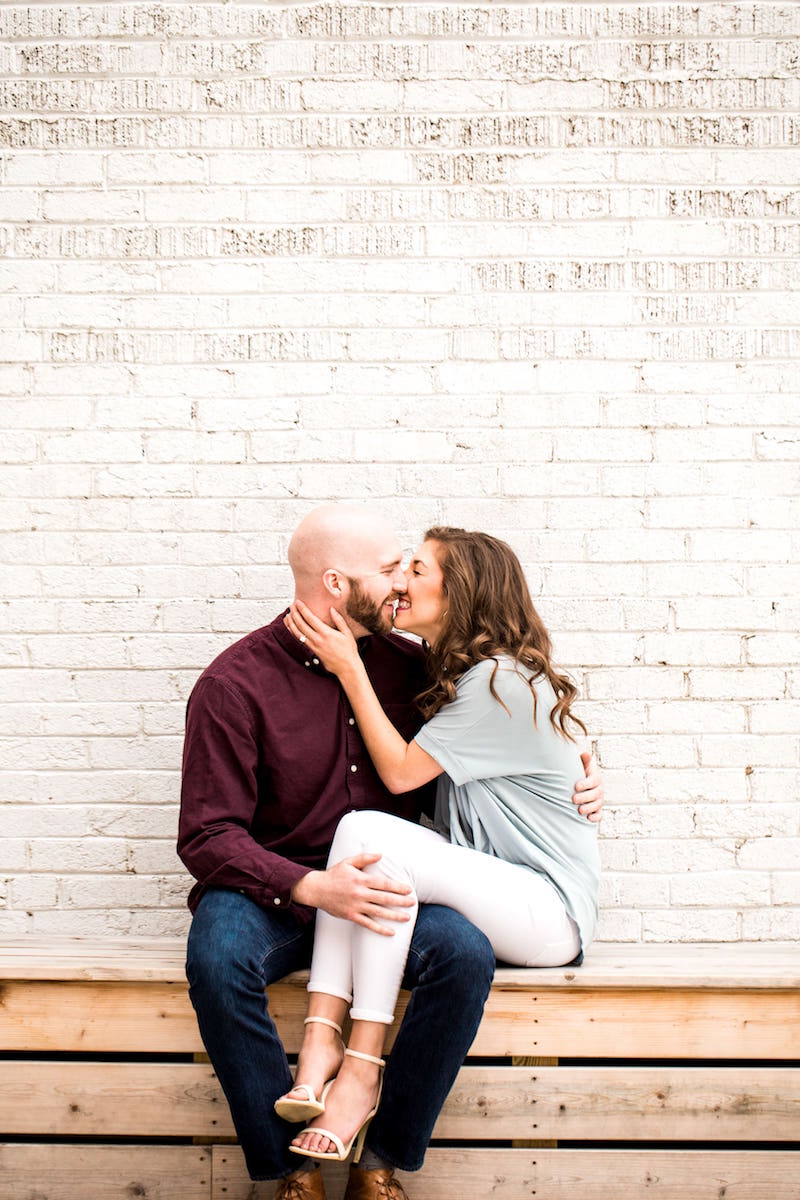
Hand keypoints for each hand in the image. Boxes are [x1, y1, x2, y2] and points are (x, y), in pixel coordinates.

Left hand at [287, 599, 361, 677]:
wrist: (347, 667)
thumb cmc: (349, 650)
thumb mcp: (347, 633)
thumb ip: (339, 620)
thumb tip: (331, 609)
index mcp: (326, 633)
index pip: (310, 618)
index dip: (302, 609)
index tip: (298, 602)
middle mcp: (318, 640)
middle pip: (301, 625)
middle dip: (294, 614)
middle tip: (291, 606)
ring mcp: (314, 646)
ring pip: (298, 633)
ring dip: (291, 624)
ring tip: (287, 616)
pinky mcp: (312, 651)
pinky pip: (300, 640)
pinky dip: (293, 633)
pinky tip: (291, 628)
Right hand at [291, 853, 414, 935]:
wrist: (316, 889)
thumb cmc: (334, 875)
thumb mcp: (348, 862)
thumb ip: (365, 858)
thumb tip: (381, 854)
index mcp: (361, 879)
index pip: (383, 883)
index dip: (397, 887)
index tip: (408, 890)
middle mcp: (360, 893)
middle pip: (384, 898)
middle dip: (400, 901)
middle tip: (413, 903)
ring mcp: (356, 906)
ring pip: (379, 912)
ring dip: (394, 915)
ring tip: (407, 917)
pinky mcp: (351, 916)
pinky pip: (368, 924)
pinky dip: (380, 929)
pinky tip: (391, 932)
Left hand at [572, 751, 603, 822]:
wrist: (582, 784)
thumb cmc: (580, 773)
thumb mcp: (582, 766)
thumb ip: (584, 760)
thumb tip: (586, 753)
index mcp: (595, 778)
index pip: (593, 781)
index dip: (586, 784)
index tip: (576, 786)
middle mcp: (599, 789)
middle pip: (595, 794)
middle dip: (585, 797)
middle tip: (574, 799)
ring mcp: (599, 800)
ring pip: (597, 805)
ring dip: (589, 808)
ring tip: (579, 810)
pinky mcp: (598, 809)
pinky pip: (600, 814)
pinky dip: (596, 817)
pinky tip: (589, 819)